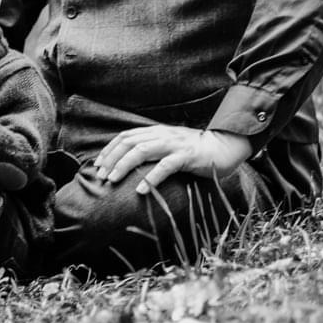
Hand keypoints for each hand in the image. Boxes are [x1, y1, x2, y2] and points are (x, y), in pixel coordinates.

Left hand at [91, 126, 253, 192]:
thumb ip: (153, 149)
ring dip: (124, 165)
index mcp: (156, 132)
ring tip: (112, 180)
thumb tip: (131, 164)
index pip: (126, 136)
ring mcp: (174, 145)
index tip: (97, 165)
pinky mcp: (187, 156)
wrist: (225, 146)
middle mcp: (162, 135)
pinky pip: (165, 166)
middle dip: (111, 158)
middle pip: (129, 142)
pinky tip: (141, 190)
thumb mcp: (170, 145)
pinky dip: (151, 177)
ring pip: (142, 150)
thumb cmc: (196, 150)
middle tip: (100, 176)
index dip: (109, 149)